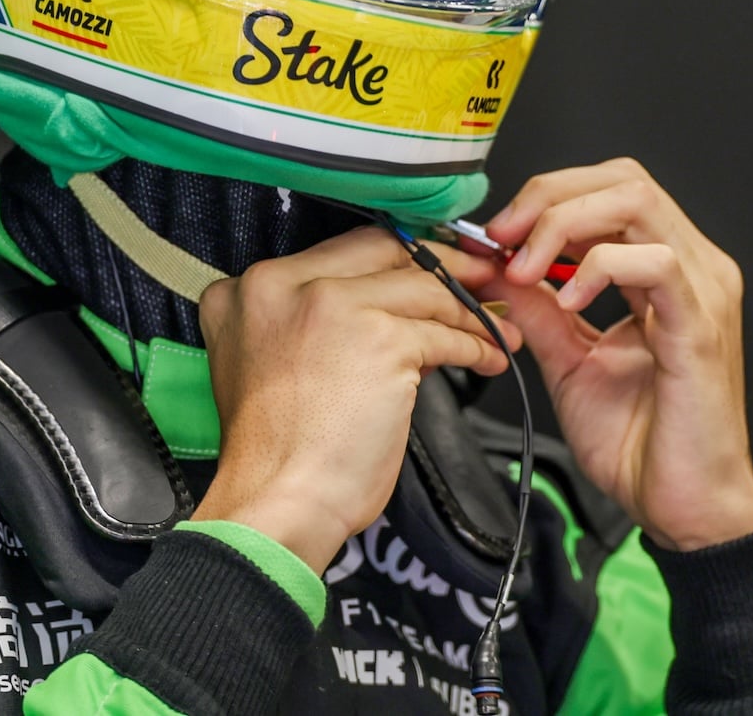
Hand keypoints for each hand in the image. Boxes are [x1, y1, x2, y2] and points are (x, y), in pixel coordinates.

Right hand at [194, 226, 521, 573]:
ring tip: (496, 328)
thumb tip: (395, 315)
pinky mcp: (381, 341)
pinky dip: (475, 343)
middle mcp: (288, 285)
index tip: (430, 267)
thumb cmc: (276, 454)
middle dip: (444, 264)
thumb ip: (316, 326)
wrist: (277, 502)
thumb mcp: (275, 366)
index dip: (398, 257)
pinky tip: (488, 356)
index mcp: (255, 289)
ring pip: (423, 290)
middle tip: (480, 278)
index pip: (344, 250)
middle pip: (386, 252)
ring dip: (469, 310)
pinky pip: (444, 333)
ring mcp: (335, 307)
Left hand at [467, 159, 752, 550]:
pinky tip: (568, 299)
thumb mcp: (569, 361)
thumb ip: (539, 310)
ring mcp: (704, 291)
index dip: (549, 196)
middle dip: (550, 196)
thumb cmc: (642, 443)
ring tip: (524, 268)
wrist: (684, 508)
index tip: (496, 233)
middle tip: (502, 237)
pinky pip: (655, 263)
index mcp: (668, 269)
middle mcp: (694, 266)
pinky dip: (599, 267)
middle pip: (623, 179)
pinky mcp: (701, 326)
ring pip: (637, 202)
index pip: (611, 189)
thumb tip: (495, 269)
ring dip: (564, 224)